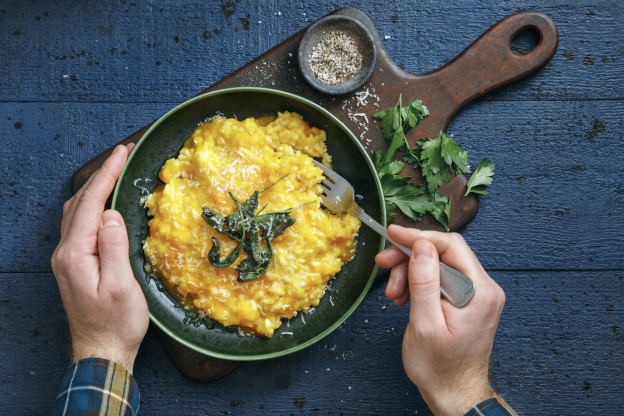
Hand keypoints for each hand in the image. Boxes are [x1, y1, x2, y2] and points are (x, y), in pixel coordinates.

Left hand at [51, 144, 148, 373]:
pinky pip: (79, 225)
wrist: (101, 352)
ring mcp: (67, 259)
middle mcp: (65, 253)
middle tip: (122, 155)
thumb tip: (110, 214)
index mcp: (75, 254)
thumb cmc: (116, 323)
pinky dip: (91, 205)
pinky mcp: (74, 265)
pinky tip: (103, 203)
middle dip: (100, 175)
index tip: (123, 153)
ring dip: (94, 189)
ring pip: (76, 212)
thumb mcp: (122, 286)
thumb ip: (114, 247)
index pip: (90, 204)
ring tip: (114, 172)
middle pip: (79, 203)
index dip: (107, 175)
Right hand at [375, 225, 504, 415]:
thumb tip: (422, 247)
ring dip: (410, 273)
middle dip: (409, 258)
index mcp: (479, 292)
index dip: (419, 237)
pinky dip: (418, 284)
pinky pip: (440, 279)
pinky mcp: (466, 300)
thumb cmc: (440, 368)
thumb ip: (424, 283)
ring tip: (394, 294)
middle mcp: (483, 288)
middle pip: (442, 254)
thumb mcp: (425, 324)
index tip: (393, 234)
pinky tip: (405, 298)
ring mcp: (476, 294)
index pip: (450, 246)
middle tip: (384, 265)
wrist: (454, 393)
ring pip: (438, 265)